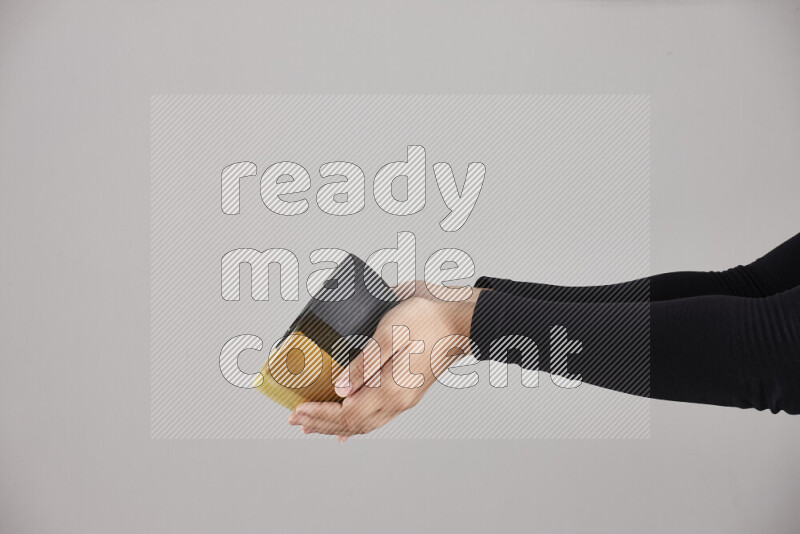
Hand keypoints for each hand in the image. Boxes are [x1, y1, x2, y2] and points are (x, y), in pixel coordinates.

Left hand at [288, 283, 484, 440]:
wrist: (459, 322)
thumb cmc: (426, 320)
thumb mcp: (390, 334)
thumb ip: (364, 362)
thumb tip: (340, 387)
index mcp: (393, 389)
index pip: (348, 412)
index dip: (320, 414)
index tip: (297, 410)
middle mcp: (398, 401)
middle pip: (353, 424)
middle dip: (322, 423)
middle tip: (296, 420)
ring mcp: (404, 399)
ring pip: (365, 423)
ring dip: (336, 426)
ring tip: (313, 425)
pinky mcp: (407, 392)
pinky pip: (377, 416)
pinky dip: (357, 424)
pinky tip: (348, 430)